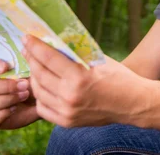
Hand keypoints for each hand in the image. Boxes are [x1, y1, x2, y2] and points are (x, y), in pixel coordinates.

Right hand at [0, 58, 39, 129]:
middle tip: (25, 85)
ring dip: (8, 99)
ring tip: (25, 96)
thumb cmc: (38, 85)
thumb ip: (30, 63)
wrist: (45, 106)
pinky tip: (15, 109)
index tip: (5, 67)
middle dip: (6, 86)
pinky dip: (3, 114)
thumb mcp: (36, 73)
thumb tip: (28, 49)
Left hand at [22, 35, 146, 127]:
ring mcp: (67, 111)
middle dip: (31, 58)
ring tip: (34, 66)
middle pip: (40, 73)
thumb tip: (54, 41)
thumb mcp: (98, 59)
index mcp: (79, 77)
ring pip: (38, 91)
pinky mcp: (67, 122)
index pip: (48, 58)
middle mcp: (70, 95)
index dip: (35, 46)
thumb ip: (76, 53)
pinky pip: (43, 107)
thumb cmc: (118, 77)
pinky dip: (40, 95)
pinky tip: (42, 86)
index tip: (27, 37)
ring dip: (33, 76)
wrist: (132, 103)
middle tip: (27, 49)